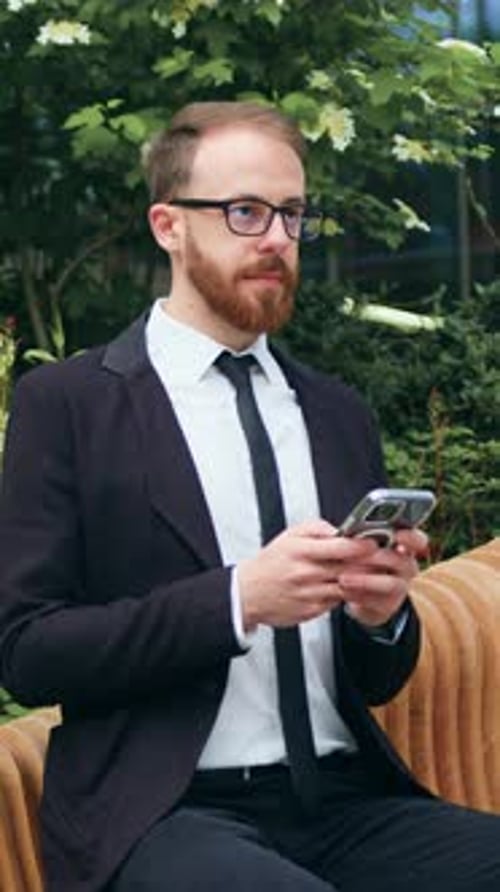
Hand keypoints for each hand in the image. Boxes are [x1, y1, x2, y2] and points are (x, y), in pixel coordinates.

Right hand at [238, 520, 378, 631]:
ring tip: (369, 574)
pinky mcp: (312, 610)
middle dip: (368, 564)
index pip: (341, 547)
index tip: (374, 543)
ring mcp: (310, 594)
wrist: (248, 592)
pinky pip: (337, 602)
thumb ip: (317, 529)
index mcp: (301, 551)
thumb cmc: (270, 563)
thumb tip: (340, 530)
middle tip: (381, 558)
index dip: (362, 545)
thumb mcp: (289, 536)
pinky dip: (346, 595)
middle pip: (349, 568)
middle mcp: (306, 574)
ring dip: (361, 581)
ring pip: (347, 587)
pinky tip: (350, 588)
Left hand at [337, 527, 428, 627]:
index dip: (411, 538)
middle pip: (401, 561)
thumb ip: (359, 540)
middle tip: (353, 556)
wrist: (359, 593)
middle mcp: (407, 567)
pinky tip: (342, 590)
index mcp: (403, 546)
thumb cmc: (361, 561)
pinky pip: (376, 601)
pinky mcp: (388, 605)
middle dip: (376, 558)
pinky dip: (357, 595)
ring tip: (343, 578)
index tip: (398, 535)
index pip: (417, 541)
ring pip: (390, 584)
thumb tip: (344, 536)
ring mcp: (401, 588)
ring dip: (365, 580)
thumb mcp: (361, 547)